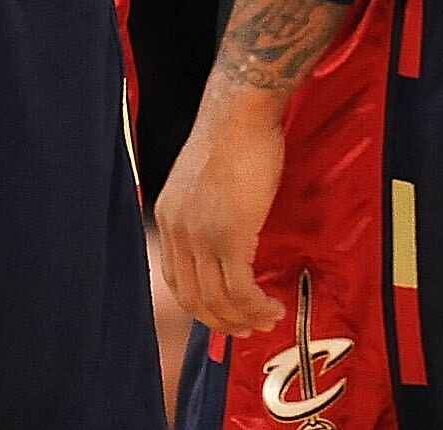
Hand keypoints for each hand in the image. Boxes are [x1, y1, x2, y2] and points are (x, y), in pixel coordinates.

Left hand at [155, 81, 288, 337]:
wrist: (239, 114)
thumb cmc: (232, 141)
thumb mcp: (204, 183)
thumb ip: (206, 213)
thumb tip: (226, 242)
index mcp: (168, 218)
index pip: (176, 279)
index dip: (202, 306)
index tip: (226, 315)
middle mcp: (177, 230)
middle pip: (193, 297)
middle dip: (223, 321)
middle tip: (250, 329)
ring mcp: (200, 233)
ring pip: (218, 298)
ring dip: (245, 318)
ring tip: (268, 318)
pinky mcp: (228, 233)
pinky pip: (240, 288)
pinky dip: (257, 305)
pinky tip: (273, 306)